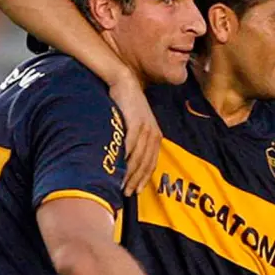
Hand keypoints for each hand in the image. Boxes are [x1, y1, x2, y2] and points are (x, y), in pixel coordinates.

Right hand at [108, 74, 161, 195]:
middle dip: (136, 180)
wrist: (123, 82)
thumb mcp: (134, 123)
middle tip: (125, 192)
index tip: (135, 191)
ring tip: (120, 184)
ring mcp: (146, 128)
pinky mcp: (135, 122)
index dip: (143, 179)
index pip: (151, 163)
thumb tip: (125, 160)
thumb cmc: (126, 105)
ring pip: (139, 157)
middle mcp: (153, 133)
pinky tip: (118, 167)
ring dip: (129, 173)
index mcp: (155, 136)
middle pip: (146, 163)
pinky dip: (125, 157)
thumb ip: (134, 141)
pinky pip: (131, 144)